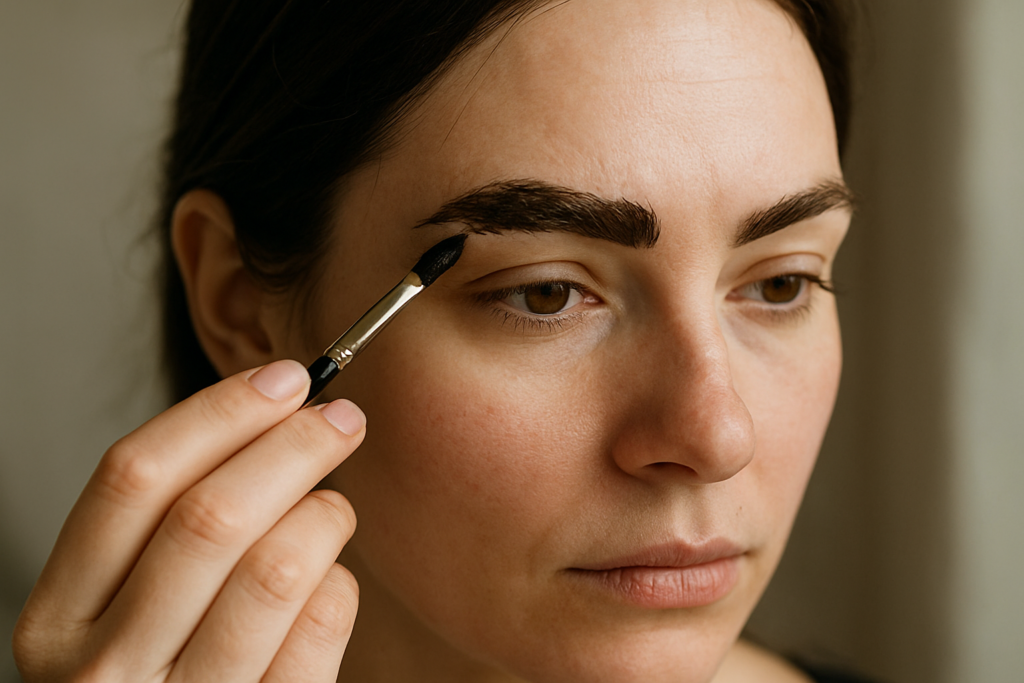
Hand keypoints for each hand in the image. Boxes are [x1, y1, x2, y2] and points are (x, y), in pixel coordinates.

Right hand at [13, 360, 363, 681]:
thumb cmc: (158, 677)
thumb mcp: (124, 611)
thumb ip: (169, 529)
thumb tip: (273, 411)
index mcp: (59, 618)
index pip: (133, 478)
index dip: (220, 412)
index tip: (285, 379)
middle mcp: (105, 668)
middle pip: (211, 514)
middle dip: (291, 446)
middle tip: (340, 419)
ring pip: (275, 566)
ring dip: (324, 515)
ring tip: (333, 510)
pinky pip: (321, 624)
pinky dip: (340, 584)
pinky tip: (328, 583)